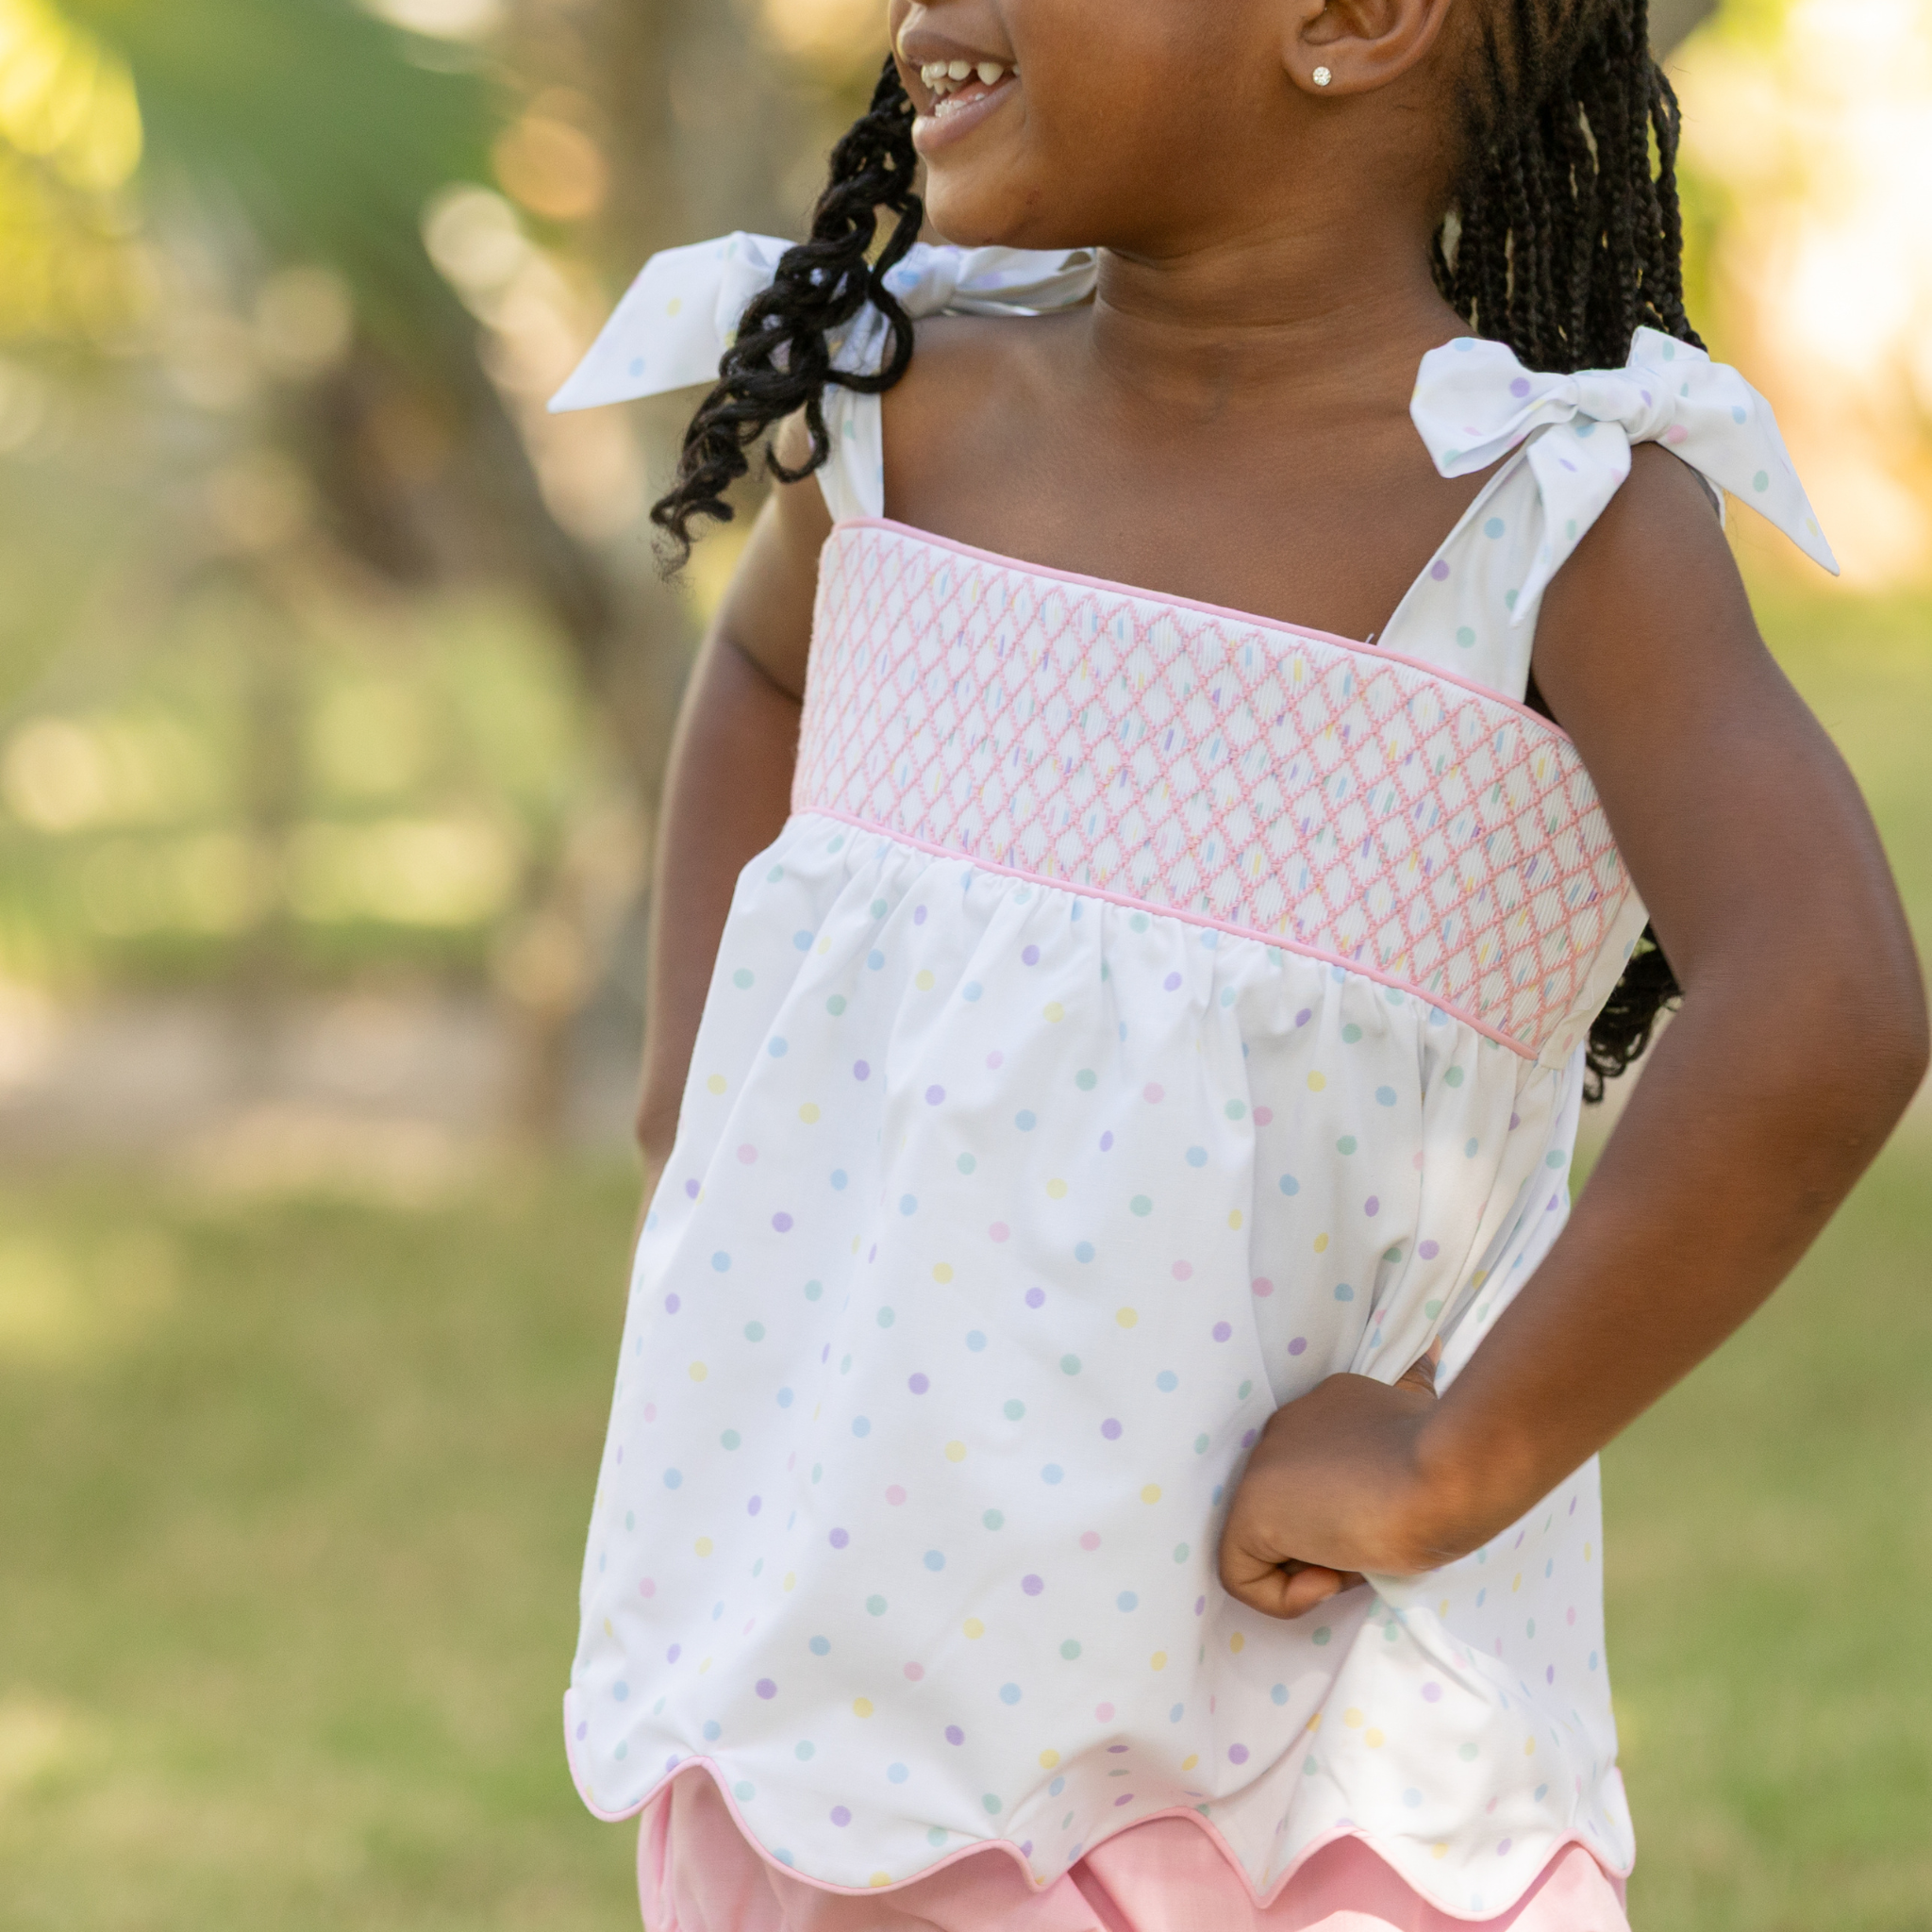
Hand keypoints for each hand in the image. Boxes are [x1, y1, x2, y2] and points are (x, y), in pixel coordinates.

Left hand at [1217, 1343, 1446, 1619]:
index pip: (1321, 1475)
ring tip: (1362, 1554)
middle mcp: (1286, 1427)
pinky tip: (1328, 1579)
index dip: (1358, 1508)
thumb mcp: (1426, 1417)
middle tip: (1379, 1543)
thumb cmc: (1451, 1458)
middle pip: (1296, 1508)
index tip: (1393, 1517)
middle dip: (1335, 1540)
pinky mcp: (1251, 1512)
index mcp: (1326, 1406)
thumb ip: (1413, 1394)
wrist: (1450, 1474)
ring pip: (1271, 1542)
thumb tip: (1429, 1347)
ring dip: (1319, 1565)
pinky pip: (1240, 1575)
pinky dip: (1283, 1598)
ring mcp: (1263, 1467)